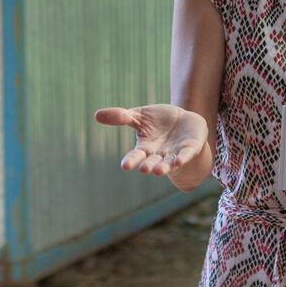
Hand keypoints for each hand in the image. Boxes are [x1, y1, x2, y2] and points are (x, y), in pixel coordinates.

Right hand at [94, 104, 209, 177]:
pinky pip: (185, 155)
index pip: (136, 156)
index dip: (131, 160)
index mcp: (145, 148)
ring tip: (158, 171)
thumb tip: (96, 115)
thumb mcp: (139, 116)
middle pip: (151, 162)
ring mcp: (174, 153)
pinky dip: (181, 158)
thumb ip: (121, 117)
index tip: (125, 166)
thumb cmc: (158, 121)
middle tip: (143, 169)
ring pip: (168, 163)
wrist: (184, 120)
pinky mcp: (189, 149)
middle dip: (148, 166)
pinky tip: (178, 161)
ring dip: (164, 167)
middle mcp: (159, 154)